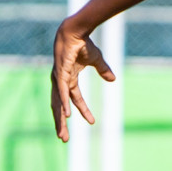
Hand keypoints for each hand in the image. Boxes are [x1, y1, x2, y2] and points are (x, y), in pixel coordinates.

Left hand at [50, 21, 115, 141]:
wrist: (75, 31)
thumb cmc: (83, 43)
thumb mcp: (96, 60)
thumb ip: (103, 70)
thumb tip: (113, 80)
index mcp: (68, 79)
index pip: (75, 99)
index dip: (83, 110)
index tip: (92, 122)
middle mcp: (60, 81)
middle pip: (61, 107)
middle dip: (62, 124)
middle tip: (64, 139)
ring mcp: (58, 78)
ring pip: (59, 104)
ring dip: (60, 120)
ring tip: (63, 134)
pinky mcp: (60, 74)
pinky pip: (62, 92)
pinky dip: (63, 104)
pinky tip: (66, 115)